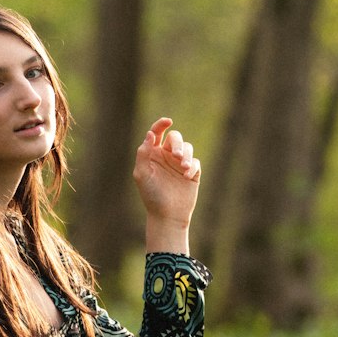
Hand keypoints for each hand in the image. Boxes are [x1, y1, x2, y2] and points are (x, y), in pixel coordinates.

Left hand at [133, 118, 200, 251]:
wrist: (167, 215)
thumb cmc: (151, 195)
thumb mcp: (142, 174)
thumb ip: (143, 153)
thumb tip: (149, 134)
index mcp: (153, 154)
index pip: (157, 133)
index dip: (161, 124)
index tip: (168, 121)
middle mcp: (166, 156)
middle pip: (175, 138)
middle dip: (177, 144)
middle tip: (175, 156)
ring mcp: (180, 164)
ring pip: (187, 148)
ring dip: (186, 155)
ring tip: (182, 167)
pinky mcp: (192, 173)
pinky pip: (195, 162)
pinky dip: (192, 167)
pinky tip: (187, 176)